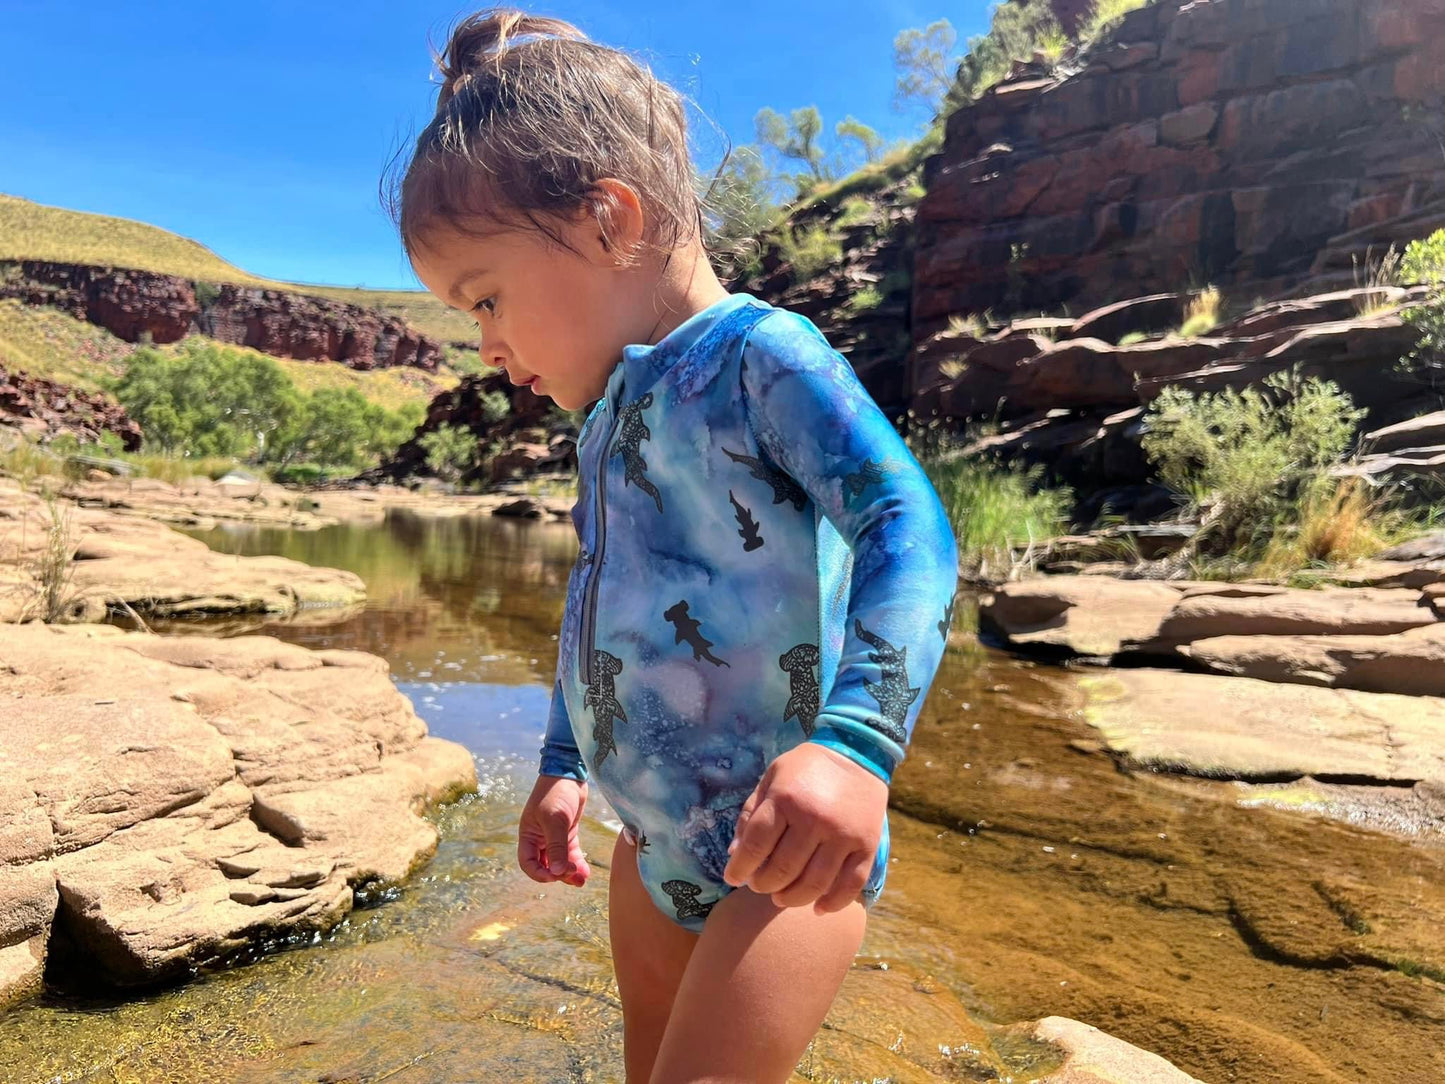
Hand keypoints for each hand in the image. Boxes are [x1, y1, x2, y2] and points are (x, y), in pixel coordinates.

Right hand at [518, 774, 590, 886]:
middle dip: (559, 875)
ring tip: (582, 879)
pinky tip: (586, 871)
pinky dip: (577, 862)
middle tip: (575, 878)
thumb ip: (556, 846)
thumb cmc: (556, 792)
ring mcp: (554, 836)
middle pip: (545, 865)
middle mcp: (539, 838)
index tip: (556, 875)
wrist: (570, 772)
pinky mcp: (568, 832)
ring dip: (569, 872)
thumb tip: (558, 872)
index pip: (528, 863)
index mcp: (528, 835)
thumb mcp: (555, 819)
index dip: (540, 874)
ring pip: (559, 861)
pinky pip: (570, 853)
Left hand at [723, 743, 887, 914]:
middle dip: (763, 885)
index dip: (739, 869)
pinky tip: (817, 908)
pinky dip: (832, 904)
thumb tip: (734, 855)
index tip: (733, 878)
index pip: (755, 846)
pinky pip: (849, 886)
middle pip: (782, 870)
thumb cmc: (806, 769)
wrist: (857, 755)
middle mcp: (814, 819)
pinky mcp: (867, 846)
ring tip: (781, 897)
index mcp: (785, 799)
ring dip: (792, 899)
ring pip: (813, 885)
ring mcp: (843, 835)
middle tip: (759, 886)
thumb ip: (750, 814)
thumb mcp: (771, 778)